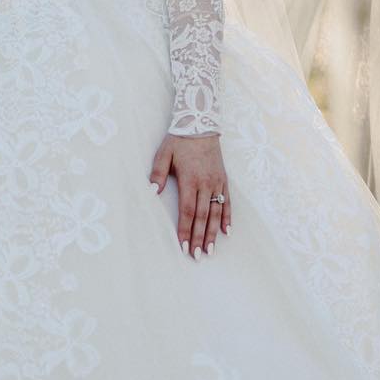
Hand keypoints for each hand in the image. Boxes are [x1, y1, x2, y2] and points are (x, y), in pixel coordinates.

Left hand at [149, 132, 229, 257]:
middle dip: (199, 238)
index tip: (183, 245)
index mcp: (190, 179)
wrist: (201, 124)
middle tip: (197, 256)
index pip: (187, 211)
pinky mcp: (224, 179)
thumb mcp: (163, 154)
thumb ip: (157, 174)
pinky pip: (228, 202)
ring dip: (212, 233)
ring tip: (210, 250)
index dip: (185, 230)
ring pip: (216, 212)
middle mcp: (206, 183)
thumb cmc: (179, 140)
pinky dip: (228, 217)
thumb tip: (152, 192)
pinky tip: (226, 231)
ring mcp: (217, 182)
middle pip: (202, 216)